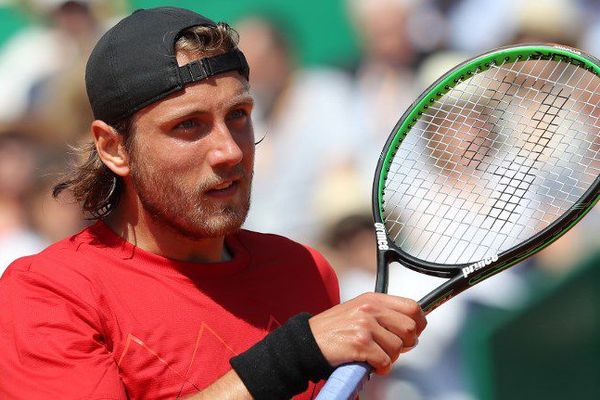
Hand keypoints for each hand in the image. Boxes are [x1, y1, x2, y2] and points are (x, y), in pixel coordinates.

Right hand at [308, 293, 426, 374]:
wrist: (308, 341)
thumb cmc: (332, 329)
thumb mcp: (358, 310)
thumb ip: (382, 314)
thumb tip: (410, 325)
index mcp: (372, 299)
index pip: (411, 306)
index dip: (418, 322)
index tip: (416, 332)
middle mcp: (370, 309)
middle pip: (409, 328)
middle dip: (406, 344)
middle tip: (394, 349)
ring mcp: (365, 326)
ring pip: (398, 347)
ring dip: (390, 357)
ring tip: (376, 356)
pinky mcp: (360, 344)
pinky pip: (385, 361)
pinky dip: (381, 368)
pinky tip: (370, 364)